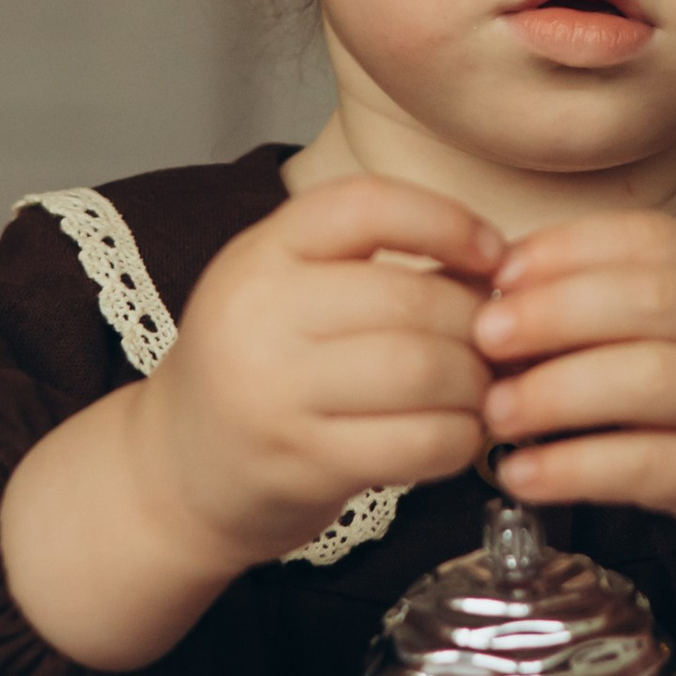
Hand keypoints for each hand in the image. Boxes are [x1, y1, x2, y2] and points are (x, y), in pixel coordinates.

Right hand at [147, 174, 503, 566]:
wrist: (176, 470)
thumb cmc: (259, 367)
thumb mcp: (287, 288)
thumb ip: (372, 265)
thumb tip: (499, 269)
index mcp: (261, 252)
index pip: (368, 205)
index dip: (447, 221)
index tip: (491, 254)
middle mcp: (259, 313)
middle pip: (410, 298)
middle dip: (477, 322)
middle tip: (496, 341)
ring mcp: (274, 392)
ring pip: (422, 370)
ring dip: (475, 384)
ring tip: (480, 388)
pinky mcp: (301, 463)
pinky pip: (415, 443)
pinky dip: (459, 439)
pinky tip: (459, 434)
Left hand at [471, 211, 675, 675]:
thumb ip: (624, 309)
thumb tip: (500, 295)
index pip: (649, 239)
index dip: (567, 249)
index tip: (499, 273)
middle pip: (653, 298)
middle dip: (557, 310)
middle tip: (485, 337)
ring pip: (654, 381)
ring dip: (561, 392)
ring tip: (497, 412)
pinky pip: (652, 468)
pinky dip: (579, 469)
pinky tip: (526, 475)